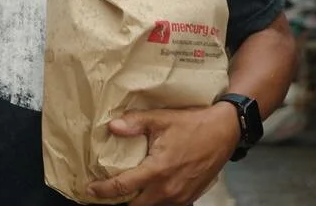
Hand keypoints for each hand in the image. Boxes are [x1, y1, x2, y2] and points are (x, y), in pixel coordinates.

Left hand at [87, 104, 238, 205]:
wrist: (225, 131)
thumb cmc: (194, 124)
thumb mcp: (162, 119)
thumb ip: (135, 123)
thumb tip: (111, 126)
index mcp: (157, 170)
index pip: (123, 186)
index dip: (103, 190)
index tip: (90, 189)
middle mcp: (167, 189)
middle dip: (119, 202)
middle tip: (105, 194)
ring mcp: (180, 196)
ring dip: (138, 203)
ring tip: (126, 194)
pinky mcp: (190, 197)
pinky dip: (156, 202)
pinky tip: (150, 192)